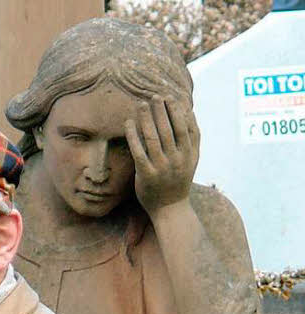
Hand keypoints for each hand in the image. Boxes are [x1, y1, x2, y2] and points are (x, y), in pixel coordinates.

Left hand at [125, 96, 199, 212]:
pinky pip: (139, 151)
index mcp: (190, 154)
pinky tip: (129, 124)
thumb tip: (188, 113)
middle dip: (162, 109)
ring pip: (154, 137)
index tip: (170, 97)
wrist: (170, 209)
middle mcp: (178, 159)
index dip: (178, 110)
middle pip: (170, 128)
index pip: (185, 126)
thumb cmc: (178, 181)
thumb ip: (191, 140)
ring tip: (141, 104)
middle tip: (154, 95)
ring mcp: (162, 167)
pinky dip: (134, 135)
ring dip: (147, 118)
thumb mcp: (191, 160)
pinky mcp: (147, 174)